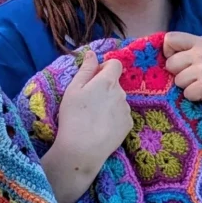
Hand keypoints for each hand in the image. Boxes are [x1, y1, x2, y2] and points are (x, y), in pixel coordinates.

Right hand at [39, 52, 130, 202]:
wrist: (82, 149)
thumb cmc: (73, 116)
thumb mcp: (73, 89)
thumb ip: (85, 69)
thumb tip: (92, 53)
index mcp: (108, 81)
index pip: (115, 64)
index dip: (105, 68)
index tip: (94, 78)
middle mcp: (121, 93)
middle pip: (115, 84)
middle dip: (105, 88)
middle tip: (88, 102)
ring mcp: (127, 110)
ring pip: (118, 100)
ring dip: (109, 103)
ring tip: (94, 118)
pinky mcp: (128, 125)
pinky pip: (122, 115)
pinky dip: (114, 118)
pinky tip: (101, 127)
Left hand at [162, 31, 201, 103]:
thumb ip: (194, 51)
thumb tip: (168, 59)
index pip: (170, 39)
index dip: (169, 52)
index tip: (179, 62)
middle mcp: (201, 53)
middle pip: (170, 64)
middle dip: (179, 74)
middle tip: (196, 78)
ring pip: (178, 81)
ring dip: (188, 87)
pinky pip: (187, 94)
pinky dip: (196, 97)